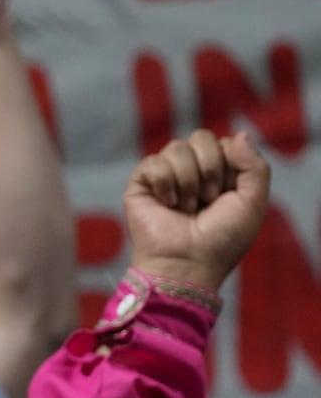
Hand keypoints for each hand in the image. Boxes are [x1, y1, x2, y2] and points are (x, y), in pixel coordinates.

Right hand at [124, 130, 270, 292]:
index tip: (227, 195)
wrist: (188, 263)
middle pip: (201, 137)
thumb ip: (255, 166)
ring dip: (188, 181)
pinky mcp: (141, 183)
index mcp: (219, 173)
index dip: (230, 164)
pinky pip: (153, 162)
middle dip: (210, 169)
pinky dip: (165, 185)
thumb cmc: (221, 239)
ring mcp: (166, 175)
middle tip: (207, 200)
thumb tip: (239, 135)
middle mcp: (192, 170)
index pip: (225, 141)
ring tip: (186, 208)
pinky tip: (166, 204)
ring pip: (176, 147)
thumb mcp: (253, 202)